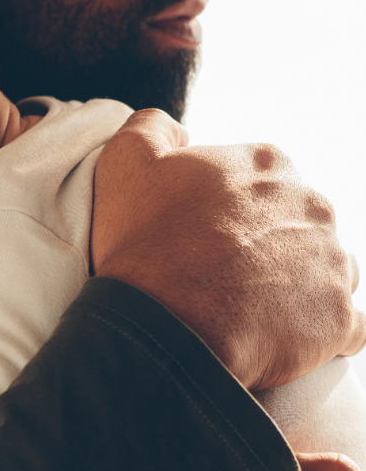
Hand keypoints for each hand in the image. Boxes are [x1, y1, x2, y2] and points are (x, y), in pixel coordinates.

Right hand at [91, 109, 365, 389]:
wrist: (167, 326)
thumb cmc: (147, 248)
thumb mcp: (126, 164)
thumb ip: (150, 129)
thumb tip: (174, 128)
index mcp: (269, 166)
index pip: (265, 185)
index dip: (233, 215)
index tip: (207, 241)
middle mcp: (313, 207)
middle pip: (300, 228)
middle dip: (273, 252)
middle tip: (228, 283)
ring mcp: (333, 264)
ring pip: (328, 275)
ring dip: (301, 292)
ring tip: (256, 317)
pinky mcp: (338, 320)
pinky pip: (350, 329)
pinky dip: (327, 335)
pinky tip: (294, 342)